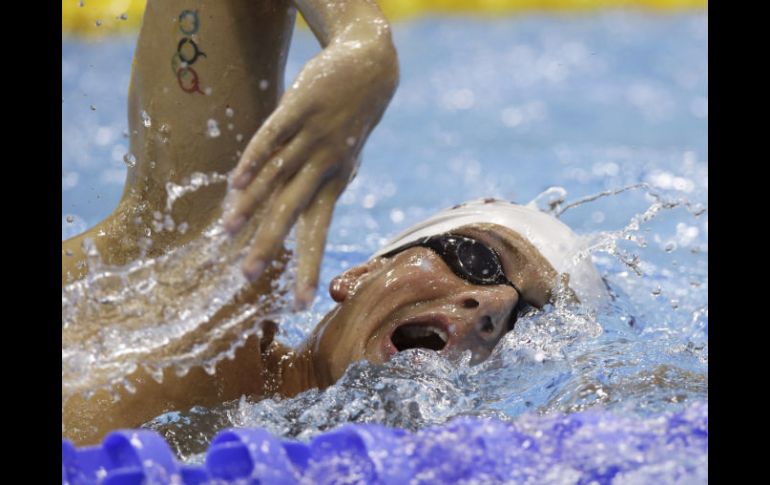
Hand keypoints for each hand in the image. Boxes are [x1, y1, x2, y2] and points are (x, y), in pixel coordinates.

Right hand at [224, 38, 397, 308]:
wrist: (370, 69)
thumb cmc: (351, 123)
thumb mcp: (344, 159)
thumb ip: (324, 186)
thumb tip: (303, 211)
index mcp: (334, 184)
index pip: (319, 233)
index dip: (309, 266)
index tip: (302, 302)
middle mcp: (323, 166)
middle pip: (293, 212)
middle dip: (270, 243)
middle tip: (249, 275)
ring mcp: (311, 137)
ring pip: (276, 178)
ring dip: (251, 205)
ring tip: (227, 232)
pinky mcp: (298, 109)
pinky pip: (271, 139)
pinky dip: (253, 161)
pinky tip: (235, 183)